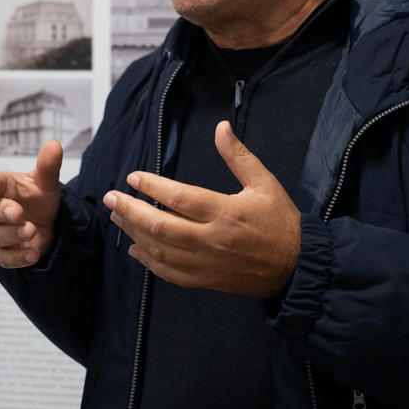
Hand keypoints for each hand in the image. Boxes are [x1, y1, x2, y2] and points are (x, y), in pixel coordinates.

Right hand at [0, 139, 62, 267]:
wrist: (49, 224)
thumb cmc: (39, 198)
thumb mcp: (46, 182)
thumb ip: (48, 166)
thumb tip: (54, 145)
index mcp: (2, 186)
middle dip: (2, 212)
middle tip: (18, 213)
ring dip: (13, 234)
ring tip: (31, 230)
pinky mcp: (4, 252)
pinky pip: (4, 258)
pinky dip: (18, 258)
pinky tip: (33, 254)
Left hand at [104, 121, 299, 297]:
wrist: (297, 268)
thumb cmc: (281, 223)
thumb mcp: (265, 183)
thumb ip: (238, 156)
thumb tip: (221, 127)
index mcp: (225, 212)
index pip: (179, 198)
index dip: (151, 187)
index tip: (133, 177)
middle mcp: (211, 239)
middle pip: (160, 226)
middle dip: (130, 211)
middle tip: (111, 198)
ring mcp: (206, 264)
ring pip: (160, 250)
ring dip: (134, 233)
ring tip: (118, 218)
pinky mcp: (205, 280)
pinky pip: (169, 274)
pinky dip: (148, 262)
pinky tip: (136, 249)